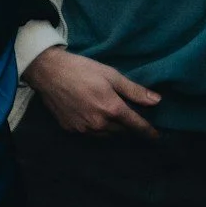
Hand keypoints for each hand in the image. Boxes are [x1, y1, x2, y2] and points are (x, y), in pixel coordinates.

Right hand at [24, 46, 161, 136]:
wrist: (48, 72)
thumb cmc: (81, 69)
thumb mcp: (110, 75)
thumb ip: (134, 90)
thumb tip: (157, 101)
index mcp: (112, 108)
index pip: (136, 125)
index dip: (149, 132)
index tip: (156, 137)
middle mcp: (99, 123)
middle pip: (122, 131)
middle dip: (128, 126)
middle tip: (128, 117)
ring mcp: (84, 128)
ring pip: (106, 135)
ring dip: (112, 129)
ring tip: (110, 117)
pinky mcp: (71, 129)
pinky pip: (90, 133)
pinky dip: (95, 128)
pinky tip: (91, 115)